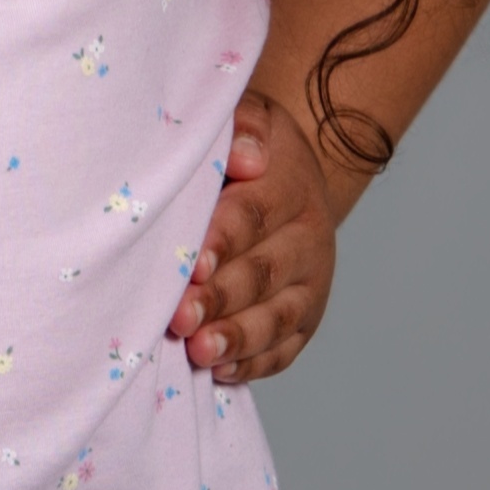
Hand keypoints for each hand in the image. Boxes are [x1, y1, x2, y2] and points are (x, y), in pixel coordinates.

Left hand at [168, 92, 338, 384]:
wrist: (292, 178)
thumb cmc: (246, 152)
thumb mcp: (250, 118)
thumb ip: (244, 127)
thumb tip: (247, 158)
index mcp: (291, 187)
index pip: (254, 215)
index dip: (222, 241)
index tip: (192, 265)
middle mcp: (309, 239)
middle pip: (263, 273)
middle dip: (220, 299)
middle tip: (179, 318)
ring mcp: (310, 285)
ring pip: (276, 317)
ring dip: (237, 338)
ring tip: (199, 353)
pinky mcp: (305, 321)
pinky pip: (283, 349)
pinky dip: (253, 364)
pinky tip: (219, 371)